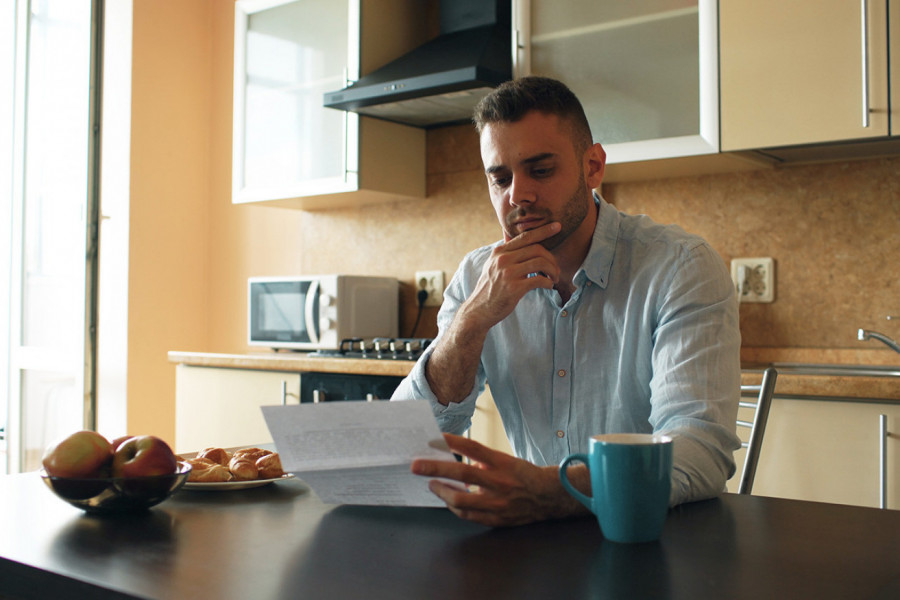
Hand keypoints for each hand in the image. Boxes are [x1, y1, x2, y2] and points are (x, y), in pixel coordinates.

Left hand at [411, 434, 587, 526]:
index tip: (433, 438)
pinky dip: (454, 507)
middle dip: (436, 468)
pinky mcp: (497, 519)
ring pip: (462, 500)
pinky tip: (447, 500)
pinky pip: (469, 515)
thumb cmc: (523, 475)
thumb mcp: (505, 460)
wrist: (548, 497)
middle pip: (463, 473)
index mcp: (503, 463)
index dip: (452, 441)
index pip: (473, 448)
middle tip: (416, 465)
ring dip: (442, 492)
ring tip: (431, 484)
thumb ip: (481, 459)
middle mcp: (500, 482)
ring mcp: (498, 503)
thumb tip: (451, 455)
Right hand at [461, 222, 561, 331]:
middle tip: (556, 270)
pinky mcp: (514, 288)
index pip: (525, 237)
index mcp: (499, 252)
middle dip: (551, 259)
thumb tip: (519, 242)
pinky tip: (548, 286)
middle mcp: (503, 259)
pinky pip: (539, 280)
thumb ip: (506, 254)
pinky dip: (548, 283)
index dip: (543, 231)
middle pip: (536, 249)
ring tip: (554, 278)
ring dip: (553, 270)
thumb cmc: (490, 289)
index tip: (557, 226)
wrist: (479, 310)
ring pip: (540, 262)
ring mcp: (508, 273)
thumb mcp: (493, 266)